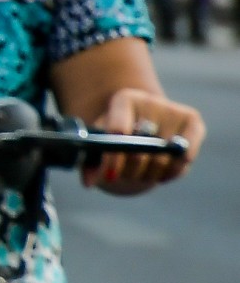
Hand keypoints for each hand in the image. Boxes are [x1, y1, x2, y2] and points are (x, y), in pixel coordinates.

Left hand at [83, 88, 202, 194]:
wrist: (141, 120)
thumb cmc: (115, 136)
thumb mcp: (99, 143)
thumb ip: (90, 161)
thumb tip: (88, 183)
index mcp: (123, 100)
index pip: (118, 131)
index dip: (114, 157)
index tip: (109, 176)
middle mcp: (150, 101)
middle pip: (142, 147)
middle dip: (130, 169)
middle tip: (121, 177)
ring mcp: (173, 110)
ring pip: (163, 158)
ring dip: (149, 175)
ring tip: (139, 174)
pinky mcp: (193, 122)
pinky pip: (184, 158)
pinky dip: (171, 172)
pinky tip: (160, 173)